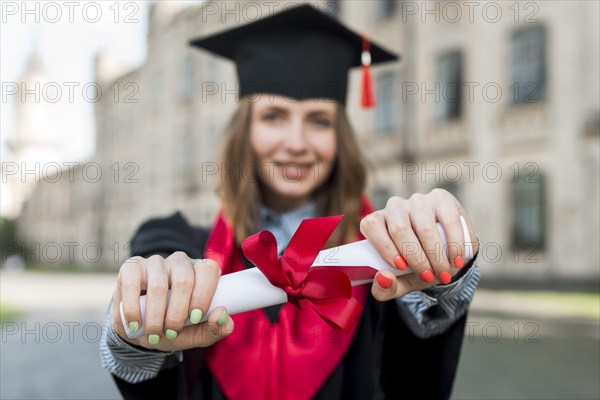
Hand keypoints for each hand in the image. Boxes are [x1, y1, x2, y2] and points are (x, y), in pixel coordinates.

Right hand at [111, 251, 233, 351]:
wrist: (140, 330)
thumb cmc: (173, 328)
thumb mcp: (197, 334)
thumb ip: (216, 329)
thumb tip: (223, 315)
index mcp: (200, 271)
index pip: (209, 270)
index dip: (203, 295)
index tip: (194, 319)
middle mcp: (180, 262)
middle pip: (184, 280)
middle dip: (178, 313)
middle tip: (172, 333)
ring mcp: (155, 262)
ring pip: (158, 284)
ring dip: (156, 316)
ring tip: (154, 334)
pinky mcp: (131, 267)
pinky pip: (132, 284)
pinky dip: (133, 309)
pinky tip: (135, 325)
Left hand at [359, 189, 478, 300]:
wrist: (444, 257)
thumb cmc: (416, 267)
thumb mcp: (400, 282)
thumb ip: (386, 289)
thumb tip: (383, 278)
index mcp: (377, 222)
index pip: (372, 226)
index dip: (385, 246)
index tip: (401, 267)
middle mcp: (394, 207)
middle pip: (399, 229)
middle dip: (417, 259)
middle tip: (429, 277)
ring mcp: (418, 201)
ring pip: (424, 226)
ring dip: (436, 254)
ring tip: (444, 273)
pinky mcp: (441, 198)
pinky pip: (448, 219)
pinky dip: (454, 243)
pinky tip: (457, 258)